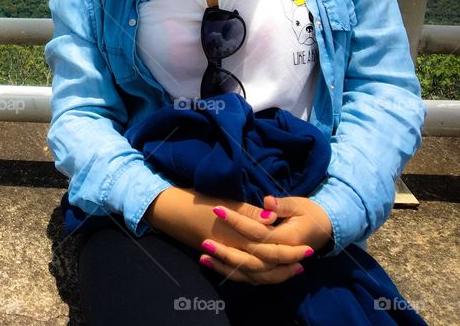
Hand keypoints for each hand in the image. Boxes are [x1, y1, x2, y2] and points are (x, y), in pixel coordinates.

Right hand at [145, 188, 312, 284]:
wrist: (170, 210)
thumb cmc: (197, 201)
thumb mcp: (225, 201)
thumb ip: (249, 212)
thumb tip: (272, 217)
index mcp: (237, 236)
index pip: (270, 248)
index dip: (290, 250)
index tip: (307, 247)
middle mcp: (232, 250)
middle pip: (266, 263)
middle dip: (287, 263)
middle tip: (305, 259)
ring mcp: (225, 256)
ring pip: (255, 273)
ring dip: (275, 272)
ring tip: (292, 269)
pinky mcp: (219, 258)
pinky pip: (241, 274)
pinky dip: (257, 275)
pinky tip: (266, 272)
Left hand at [200, 194, 332, 284]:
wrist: (325, 228)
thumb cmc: (309, 213)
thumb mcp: (298, 204)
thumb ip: (281, 205)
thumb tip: (268, 201)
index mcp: (288, 239)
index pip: (258, 233)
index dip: (237, 221)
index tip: (217, 209)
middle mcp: (281, 257)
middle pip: (251, 258)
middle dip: (226, 251)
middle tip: (204, 241)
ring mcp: (276, 266)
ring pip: (250, 273)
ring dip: (226, 266)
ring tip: (203, 257)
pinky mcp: (271, 269)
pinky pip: (251, 277)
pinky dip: (233, 273)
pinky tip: (214, 266)